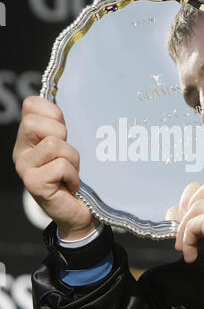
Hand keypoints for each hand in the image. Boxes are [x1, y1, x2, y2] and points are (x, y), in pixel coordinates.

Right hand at [13, 96, 98, 239]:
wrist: (77, 209)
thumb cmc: (74, 174)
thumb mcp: (68, 145)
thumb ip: (61, 126)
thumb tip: (67, 98)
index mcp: (29, 136)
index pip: (32, 104)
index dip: (54, 113)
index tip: (65, 132)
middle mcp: (21, 150)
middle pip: (35, 122)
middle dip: (62, 135)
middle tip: (67, 154)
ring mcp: (25, 167)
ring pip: (54, 145)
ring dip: (72, 159)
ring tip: (72, 172)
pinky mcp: (33, 184)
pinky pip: (61, 166)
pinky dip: (73, 176)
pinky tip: (71, 185)